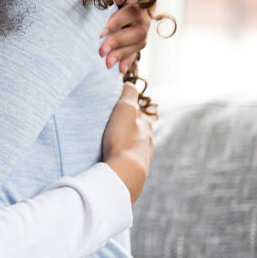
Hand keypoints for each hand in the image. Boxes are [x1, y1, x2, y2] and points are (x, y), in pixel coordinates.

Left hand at [98, 0, 153, 73]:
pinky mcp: (139, 39)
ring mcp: (144, 29)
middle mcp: (145, 17)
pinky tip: (120, 70)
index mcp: (139, 1)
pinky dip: (128, 60)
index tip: (101, 33)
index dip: (116, 23)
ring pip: (138, 44)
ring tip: (106, 64)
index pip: (129, 14)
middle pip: (136, 32)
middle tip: (100, 52)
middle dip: (117, 43)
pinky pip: (137, 52)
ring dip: (122, 55)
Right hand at [102, 83, 153, 202]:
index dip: (125, 110)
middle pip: (136, 131)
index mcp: (146, 126)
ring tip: (108, 145)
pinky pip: (127, 161)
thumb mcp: (125, 110)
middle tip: (108, 129)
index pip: (137, 114)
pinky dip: (120, 158)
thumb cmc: (123, 140)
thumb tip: (130, 84)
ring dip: (122, 145)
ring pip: (132, 147)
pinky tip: (112, 160)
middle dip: (124, 129)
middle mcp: (148, 141)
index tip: (113, 111)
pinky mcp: (135, 172)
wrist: (125, 173)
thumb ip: (128, 95)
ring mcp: (143, 158)